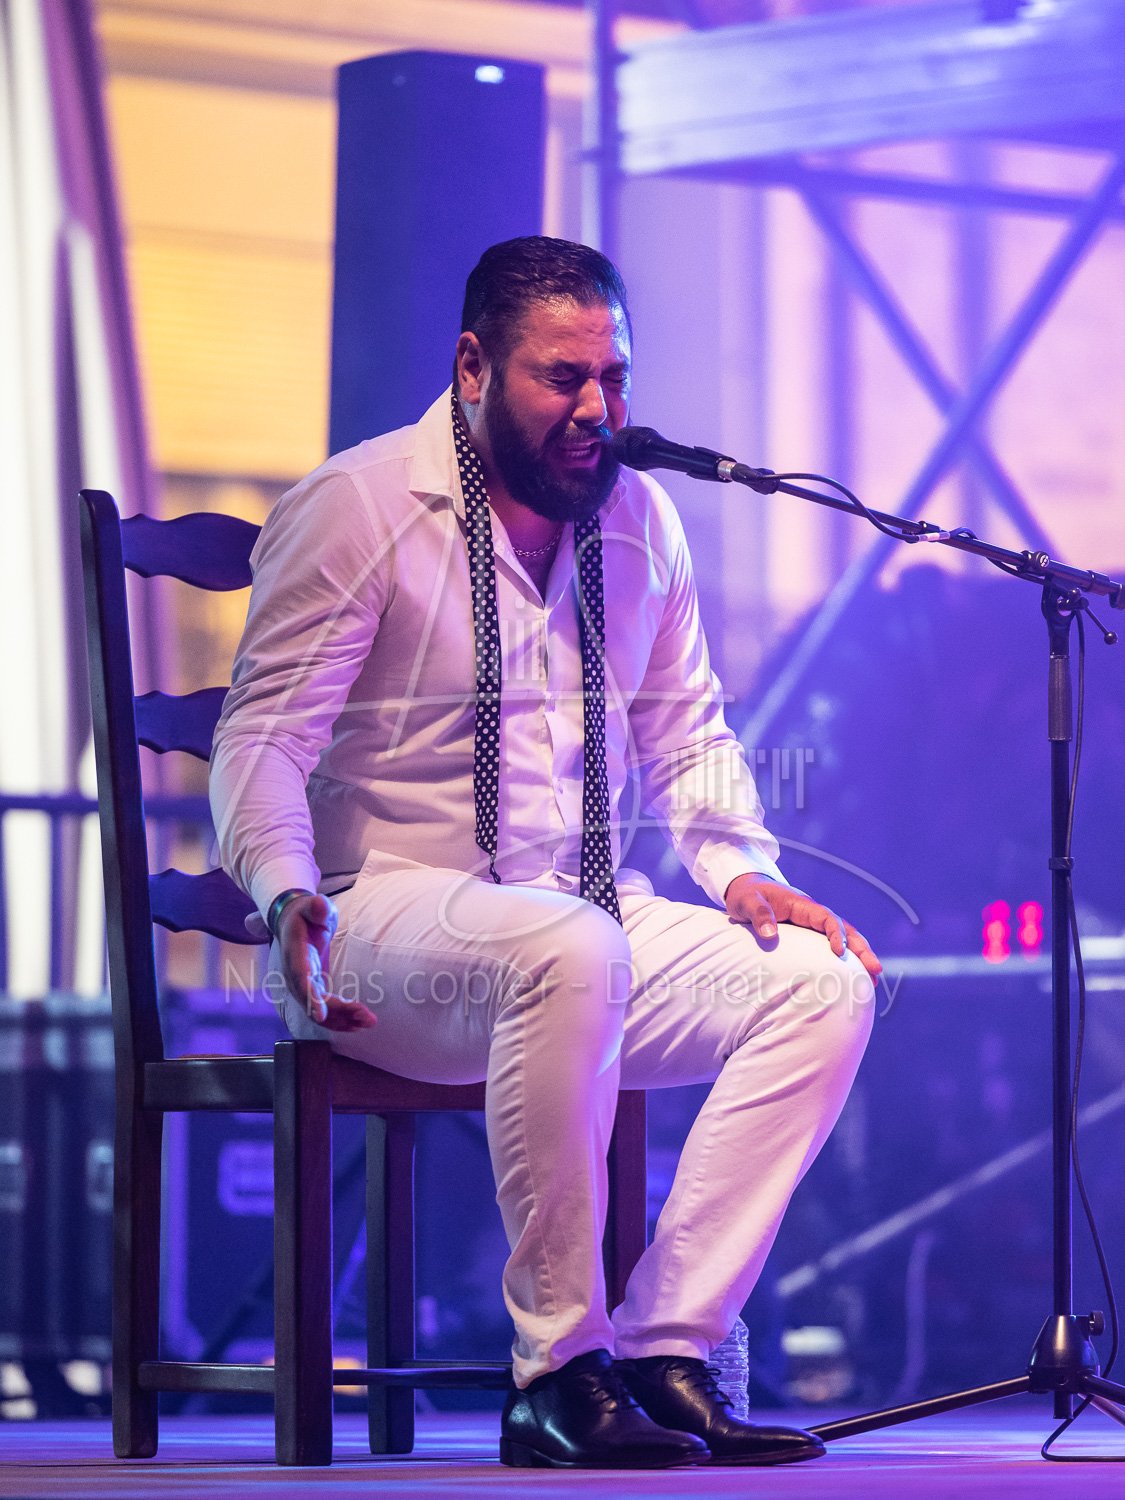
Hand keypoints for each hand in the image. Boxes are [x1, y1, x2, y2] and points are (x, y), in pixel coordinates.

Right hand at [276, 893, 375, 1030]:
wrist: (291, 922)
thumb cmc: (306, 913)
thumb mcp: (312, 906)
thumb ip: (316, 906)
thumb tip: (319, 905)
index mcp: (295, 953)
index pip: (300, 978)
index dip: (309, 998)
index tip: (320, 1015)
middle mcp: (295, 975)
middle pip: (312, 1000)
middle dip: (337, 1013)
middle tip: (366, 1017)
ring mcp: (302, 985)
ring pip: (318, 1011)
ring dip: (342, 1020)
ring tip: (368, 1021)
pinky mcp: (311, 991)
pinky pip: (323, 1011)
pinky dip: (339, 1020)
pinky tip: (358, 1023)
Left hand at [724, 873, 881, 978]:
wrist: (746, 888)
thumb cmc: (746, 894)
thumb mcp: (747, 901)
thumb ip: (758, 914)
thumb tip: (770, 934)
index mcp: (802, 905)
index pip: (827, 918)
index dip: (836, 934)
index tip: (839, 953)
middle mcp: (812, 914)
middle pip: (845, 929)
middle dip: (861, 949)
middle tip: (875, 971)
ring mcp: (812, 924)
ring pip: (844, 938)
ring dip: (859, 956)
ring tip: (874, 979)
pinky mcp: (809, 933)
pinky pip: (831, 945)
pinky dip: (846, 958)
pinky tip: (853, 977)